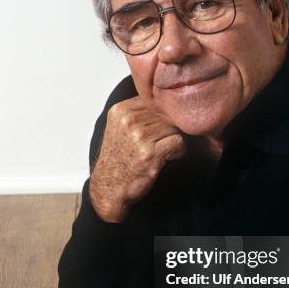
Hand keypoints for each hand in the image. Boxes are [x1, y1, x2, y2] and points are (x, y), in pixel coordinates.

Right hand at [89, 97, 185, 221]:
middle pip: (166, 113)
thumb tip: (168, 100)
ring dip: (175, 139)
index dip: (163, 114)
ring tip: (166, 150)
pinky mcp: (149, 153)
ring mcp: (138, 137)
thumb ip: (138, 111)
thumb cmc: (119, 158)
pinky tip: (169, 157)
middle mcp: (127, 121)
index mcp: (120, 111)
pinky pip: (178, 142)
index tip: (161, 128)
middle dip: (171, 127)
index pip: (155, 100)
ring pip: (174, 127)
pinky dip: (179, 150)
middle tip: (165, 141)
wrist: (110, 187)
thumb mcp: (120, 128)